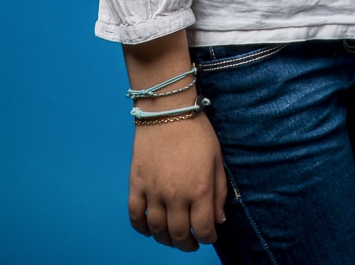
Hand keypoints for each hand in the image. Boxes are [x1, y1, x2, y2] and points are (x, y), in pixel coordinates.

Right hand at [128, 115, 227, 249]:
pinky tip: (149, 229)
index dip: (208, 238)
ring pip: (157, 230)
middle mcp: (176, 196)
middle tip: (192, 243)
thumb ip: (219, 191)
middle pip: (180, 234)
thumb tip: (218, 220)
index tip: (210, 236)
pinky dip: (141, 228)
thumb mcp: (216, 159)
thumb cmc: (197, 132)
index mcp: (199, 189)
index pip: (203, 229)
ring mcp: (153, 192)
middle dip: (188, 244)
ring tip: (173, 237)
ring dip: (166, 239)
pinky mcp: (136, 185)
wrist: (167, 110)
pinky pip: (135, 216)